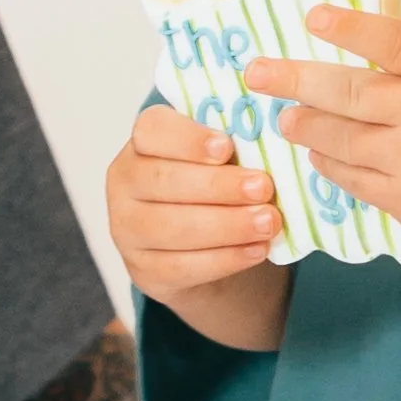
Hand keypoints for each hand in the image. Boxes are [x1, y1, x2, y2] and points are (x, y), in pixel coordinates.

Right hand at [105, 105, 288, 348]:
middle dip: (218, 186)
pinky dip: (224, 259)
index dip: (188, 139)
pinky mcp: (144, 270)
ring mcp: (127, 229)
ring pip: (171, 227)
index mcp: (142, 143)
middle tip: (264, 188)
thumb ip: (236, 145)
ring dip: (226, 225)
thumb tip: (276, 138)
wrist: (199, 245)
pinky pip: (181, 266)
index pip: (152, 131)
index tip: (227, 147)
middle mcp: (124, 183)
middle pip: (163, 181)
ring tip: (269, 222)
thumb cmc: (213, 185)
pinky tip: (256, 250)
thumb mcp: (221, 158)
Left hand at [250, 7, 400, 383]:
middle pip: (348, 95)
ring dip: (304, 126)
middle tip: (256, 73)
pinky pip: (353, 180)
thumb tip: (352, 48)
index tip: (312, 17)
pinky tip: (319, 151)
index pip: (395, 43)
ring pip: (340, 142)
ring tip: (284, 115)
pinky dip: (330, 163)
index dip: (351, 28)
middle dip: (293, 82)